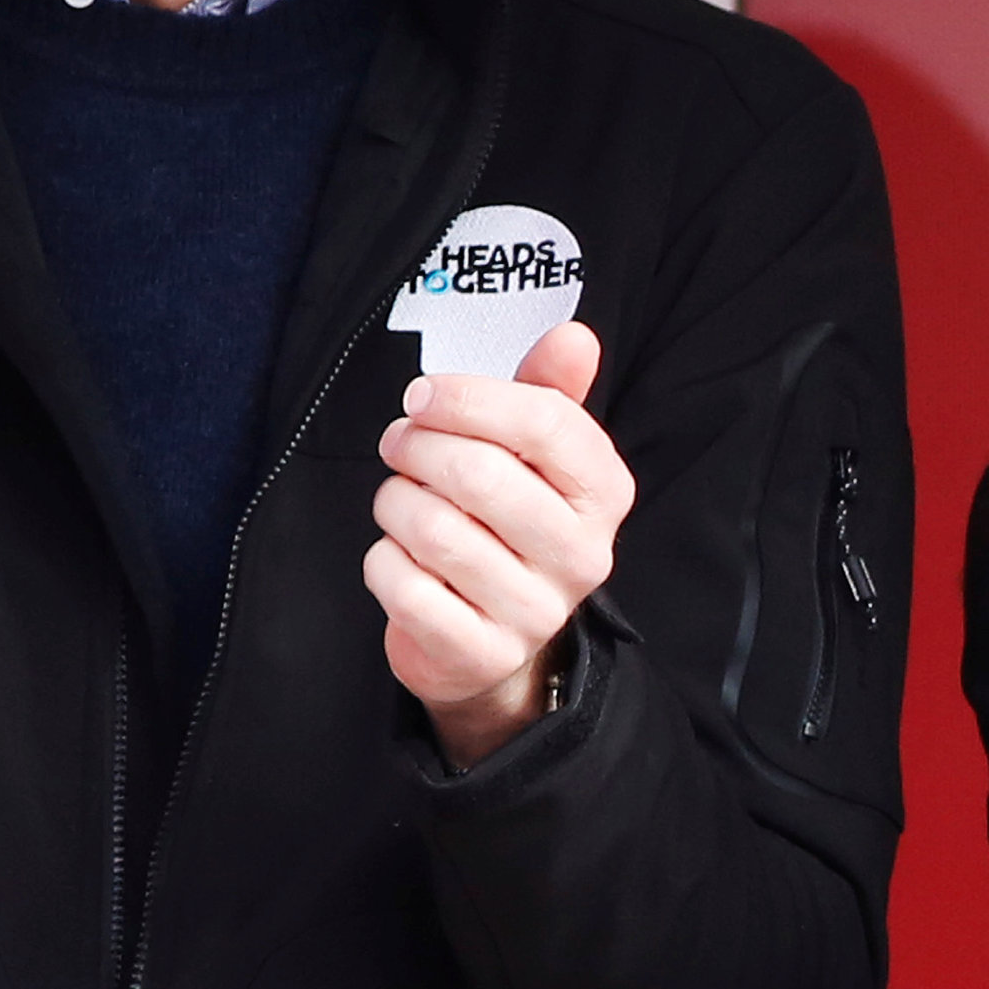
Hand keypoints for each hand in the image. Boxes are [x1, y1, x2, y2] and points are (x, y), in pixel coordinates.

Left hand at [367, 321, 637, 768]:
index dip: (469, 398)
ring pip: (435, 530)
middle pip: (481, 474)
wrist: (494, 643)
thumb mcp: (537, 457)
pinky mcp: (482, 653)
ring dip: (396, 500)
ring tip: (399, 497)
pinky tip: (397, 554)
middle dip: (419, 446)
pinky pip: (406, 588)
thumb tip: (574, 336)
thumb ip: (550, 392)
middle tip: (398, 441)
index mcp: (604, 493)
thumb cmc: (508, 525)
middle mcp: (583, 554)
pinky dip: (383, 560)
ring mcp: (535, 611)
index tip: (424, 395)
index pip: (544, 424)